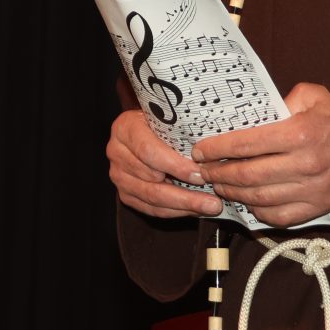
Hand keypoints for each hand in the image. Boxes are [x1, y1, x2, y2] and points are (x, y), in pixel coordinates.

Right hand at [107, 108, 222, 218]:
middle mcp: (116, 153)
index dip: (176, 166)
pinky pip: (150, 209)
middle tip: (213, 202)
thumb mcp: (167, 118)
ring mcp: (119, 176)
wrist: (143, 130)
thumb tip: (210, 154)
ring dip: (183, 206)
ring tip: (208, 207)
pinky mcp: (125, 193)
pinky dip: (174, 211)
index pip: (150, 151)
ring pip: (152, 198)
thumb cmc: (159, 123)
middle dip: (185, 194)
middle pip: (151, 180)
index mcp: (125, 129)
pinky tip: (193, 210)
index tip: (200, 175)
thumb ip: (180, 132)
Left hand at [191, 83, 329, 227]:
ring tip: (220, 186)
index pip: (245, 144)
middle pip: (248, 175)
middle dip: (219, 174)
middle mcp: (304, 164)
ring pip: (261, 199)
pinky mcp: (321, 205)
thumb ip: (278, 101)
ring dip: (234, 194)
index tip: (199, 150)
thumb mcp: (310, 94)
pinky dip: (259, 212)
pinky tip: (248, 203)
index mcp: (298, 134)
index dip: (217, 149)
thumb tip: (249, 114)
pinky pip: (282, 216)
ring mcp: (313, 189)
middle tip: (203, 171)